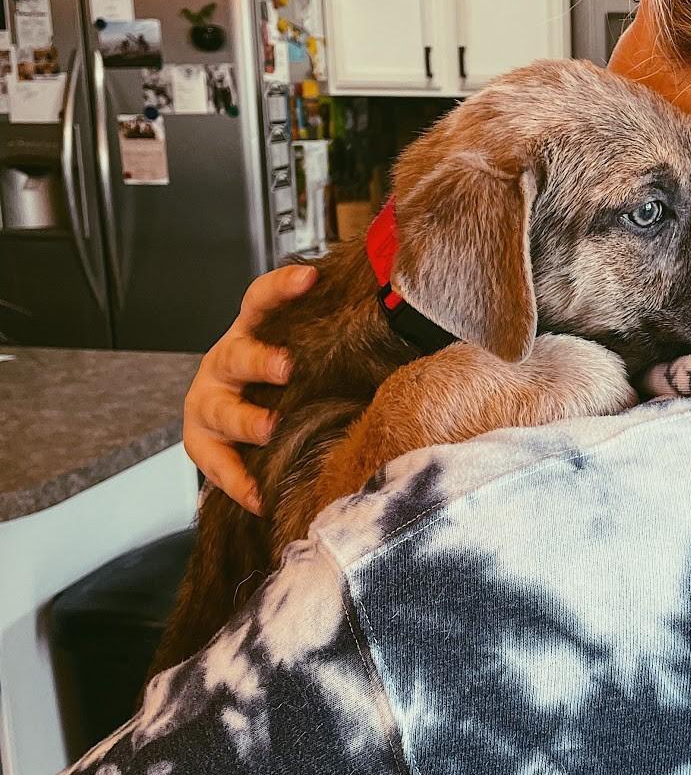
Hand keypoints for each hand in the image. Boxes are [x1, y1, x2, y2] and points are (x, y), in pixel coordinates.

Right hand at [182, 264, 317, 513]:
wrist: (242, 426)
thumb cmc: (286, 385)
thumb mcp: (307, 359)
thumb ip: (336, 345)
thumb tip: (403, 326)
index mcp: (251, 334)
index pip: (260, 301)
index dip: (282, 287)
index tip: (311, 277)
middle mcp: (224, 364)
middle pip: (236, 355)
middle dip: (260, 360)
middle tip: (288, 367)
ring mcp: (209, 404)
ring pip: (219, 410)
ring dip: (245, 420)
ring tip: (270, 428)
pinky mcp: (202, 444)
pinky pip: (215, 465)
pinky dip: (237, 482)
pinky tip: (259, 497)